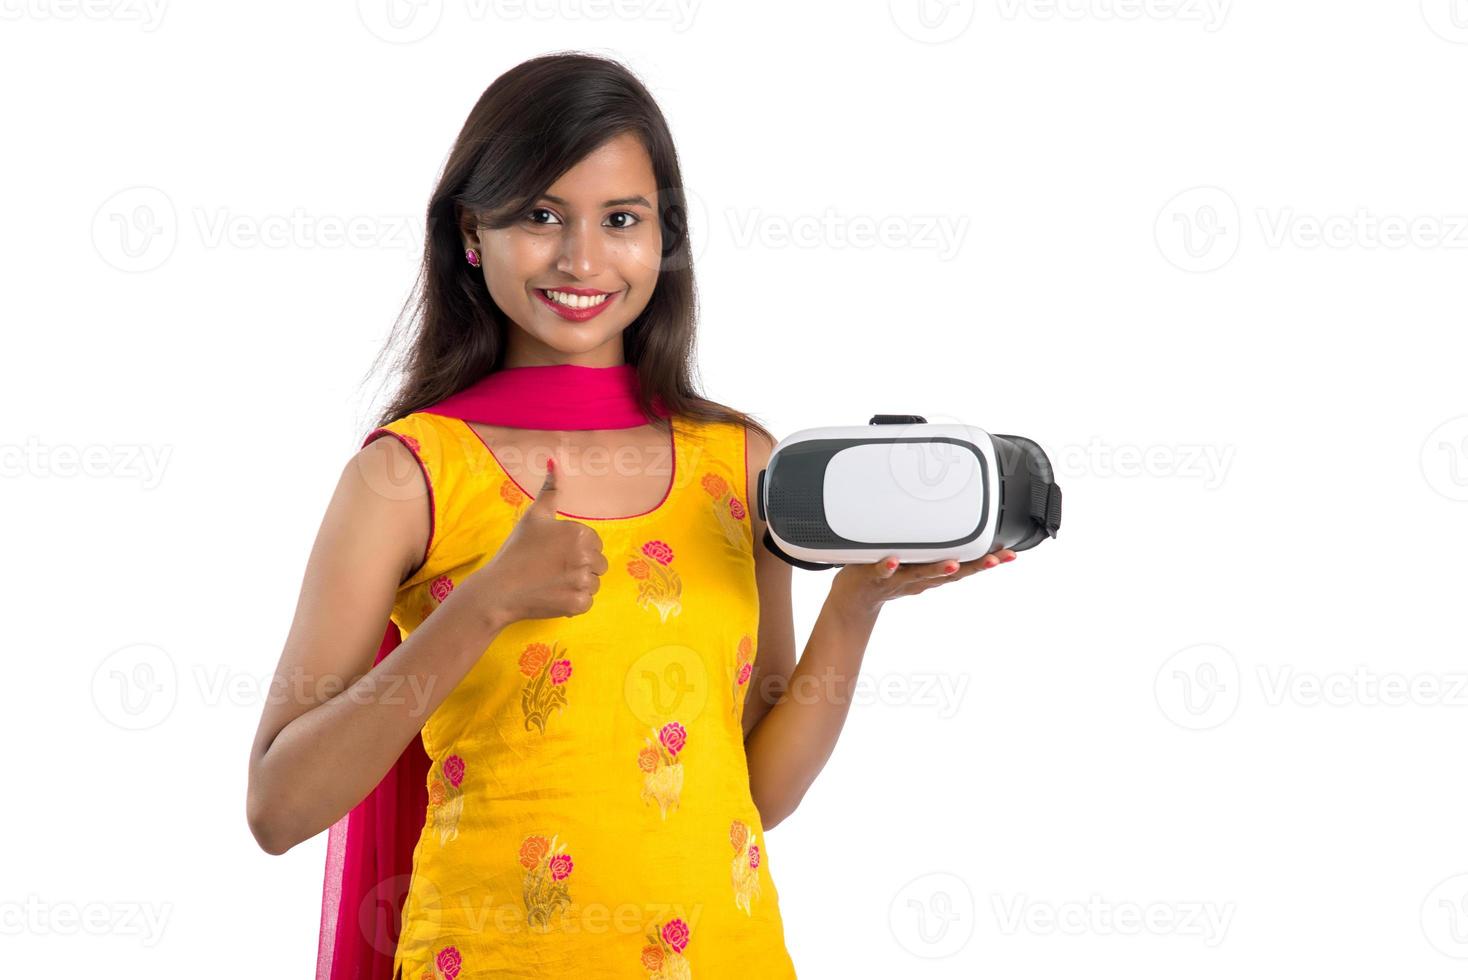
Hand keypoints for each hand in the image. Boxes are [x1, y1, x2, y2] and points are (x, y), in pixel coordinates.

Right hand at [466, 456, 609, 626]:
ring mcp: (582, 582)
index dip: (576, 549)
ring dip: (578, 585)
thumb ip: (550, 489)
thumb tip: (555, 460)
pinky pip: (587, 602)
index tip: (555, 554)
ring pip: (594, 583)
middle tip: (553, 569)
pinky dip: (573, 602)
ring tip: (553, 582)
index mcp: (580, 533)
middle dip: (580, 567)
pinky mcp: (578, 604)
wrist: (498, 589)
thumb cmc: (517, 550)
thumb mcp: (534, 516)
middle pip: (599, 564)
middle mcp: (586, 556)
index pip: (595, 543)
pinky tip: (554, 595)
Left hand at [827, 548, 1018, 620]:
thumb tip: (951, 513)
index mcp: (932, 573)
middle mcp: (920, 578)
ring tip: (952, 563)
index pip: (965, 567)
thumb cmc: (888, 573)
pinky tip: (893, 561)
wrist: (856, 598)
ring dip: (937, 569)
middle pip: (951, 574)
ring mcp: (898, 578)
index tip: (1010, 554)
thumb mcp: (915, 559)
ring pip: (920, 574)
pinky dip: (888, 567)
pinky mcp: (873, 576)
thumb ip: (933, 543)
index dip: (988, 562)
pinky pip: (880, 572)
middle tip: (994, 559)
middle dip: (974, 567)